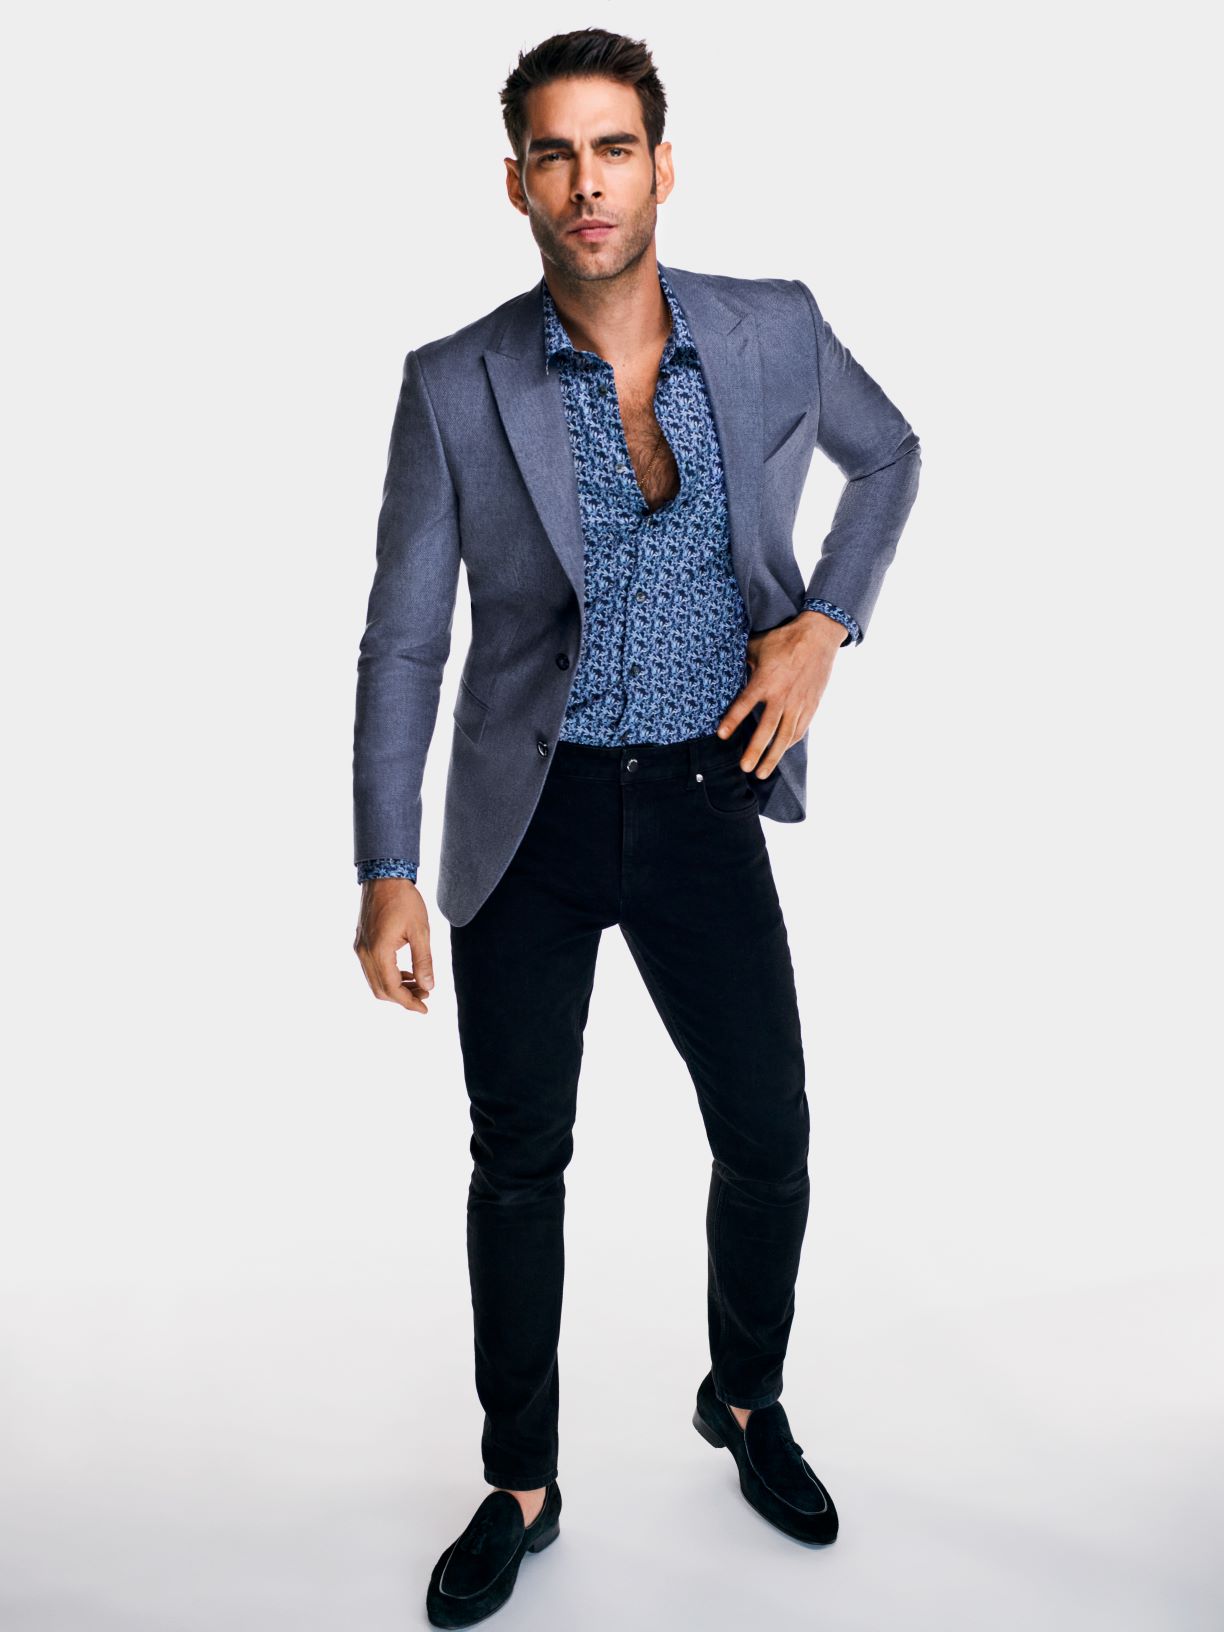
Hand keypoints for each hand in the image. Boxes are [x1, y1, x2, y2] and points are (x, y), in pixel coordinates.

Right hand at [353, 878, 434, 1013]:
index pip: (392, 989)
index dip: (409, 1002)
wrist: (383, 876)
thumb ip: (424, 961)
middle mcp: (365, 953)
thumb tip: (428, 986)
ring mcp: (360, 948)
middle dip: (403, 998)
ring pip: (375, 981)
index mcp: (379, 951)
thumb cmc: (404, 900)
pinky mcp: (361, 942)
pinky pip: (372, 969)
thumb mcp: (420, 931)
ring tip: (419, 985)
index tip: (425, 1008)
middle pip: (381, 990)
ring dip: (396, 988)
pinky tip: (406, 973)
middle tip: (426, 996)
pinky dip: (388, 976)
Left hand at [716, 610, 845, 777]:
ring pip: (784, 736)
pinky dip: (787, 744)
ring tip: (761, 773)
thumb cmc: (784, 640)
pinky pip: (798, 731)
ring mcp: (798, 704)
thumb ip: (741, 661)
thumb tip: (723, 668)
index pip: (744, 704)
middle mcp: (782, 696)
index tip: (721, 735)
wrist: (818, 637)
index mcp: (765, 681)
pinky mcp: (810, 706)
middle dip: (755, 751)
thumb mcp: (758, 647)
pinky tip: (779, 754)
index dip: (732, 720)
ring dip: (773, 757)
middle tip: (744, 768)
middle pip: (767, 730)